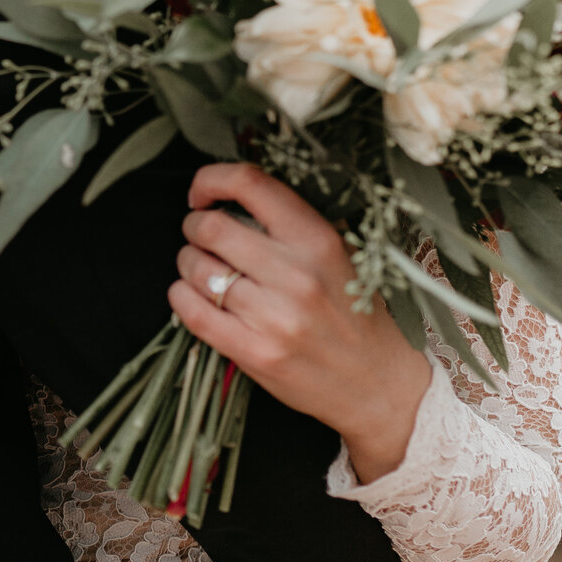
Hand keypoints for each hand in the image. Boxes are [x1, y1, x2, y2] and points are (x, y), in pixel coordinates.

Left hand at [167, 163, 431, 482]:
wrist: (379, 383)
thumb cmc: (355, 314)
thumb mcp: (340, 255)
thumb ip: (292, 225)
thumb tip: (232, 197)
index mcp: (318, 240)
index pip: (250, 184)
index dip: (212, 179)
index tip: (202, 193)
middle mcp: (296, 275)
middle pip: (210, 227)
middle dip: (195, 226)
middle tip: (200, 236)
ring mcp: (275, 317)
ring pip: (197, 269)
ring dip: (188, 263)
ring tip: (202, 269)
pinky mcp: (255, 353)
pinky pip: (193, 312)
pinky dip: (182, 297)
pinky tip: (192, 295)